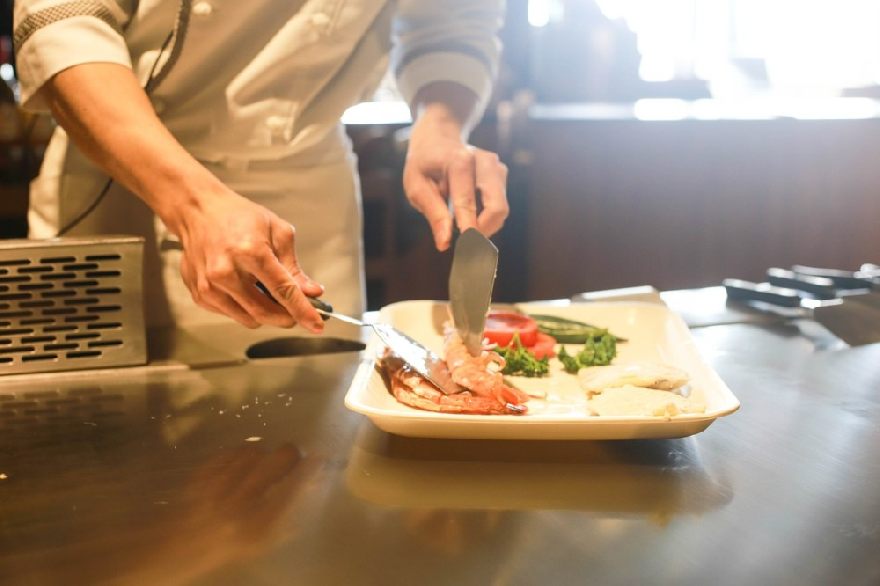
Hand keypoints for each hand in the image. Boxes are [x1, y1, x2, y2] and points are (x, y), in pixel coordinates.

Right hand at [169, 184, 325, 330]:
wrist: (198, 211)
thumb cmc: (238, 216)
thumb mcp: (277, 232)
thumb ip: (294, 267)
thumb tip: (311, 293)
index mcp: (250, 252)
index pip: (283, 291)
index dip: (303, 311)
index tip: (317, 324)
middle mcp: (226, 271)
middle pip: (265, 312)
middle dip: (287, 317)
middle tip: (298, 311)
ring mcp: (210, 286)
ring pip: (249, 319)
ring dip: (267, 314)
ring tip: (268, 292)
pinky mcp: (200, 295)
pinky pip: (232, 315)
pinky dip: (246, 308)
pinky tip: (246, 288)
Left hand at [403, 106, 508, 250]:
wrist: (439, 137)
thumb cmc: (424, 164)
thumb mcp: (416, 186)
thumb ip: (433, 213)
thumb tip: (445, 242)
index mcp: (459, 162)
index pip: (468, 202)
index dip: (469, 230)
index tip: (467, 251)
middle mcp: (484, 161)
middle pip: (497, 207)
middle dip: (484, 231)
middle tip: (466, 245)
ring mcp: (496, 167)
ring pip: (501, 209)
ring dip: (484, 225)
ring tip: (462, 226)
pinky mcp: (502, 174)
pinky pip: (499, 205)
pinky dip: (486, 217)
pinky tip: (469, 214)